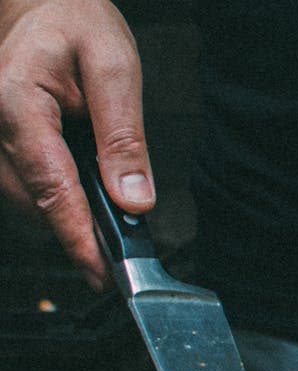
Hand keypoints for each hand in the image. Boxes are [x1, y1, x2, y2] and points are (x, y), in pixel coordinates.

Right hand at [0, 0, 152, 289]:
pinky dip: (59, 197)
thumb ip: (124, 137)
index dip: (77, 236)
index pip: (50, 187)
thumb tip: (134, 199)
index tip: (102, 271)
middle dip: (78, 231)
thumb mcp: (116, 68)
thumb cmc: (76, 22)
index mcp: (16, 102)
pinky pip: (27, 186)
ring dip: (69, 215)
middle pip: (36, 201)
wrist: (42, 2)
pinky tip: (87, 191)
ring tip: (107, 220)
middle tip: (122, 255)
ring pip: (29, 199)